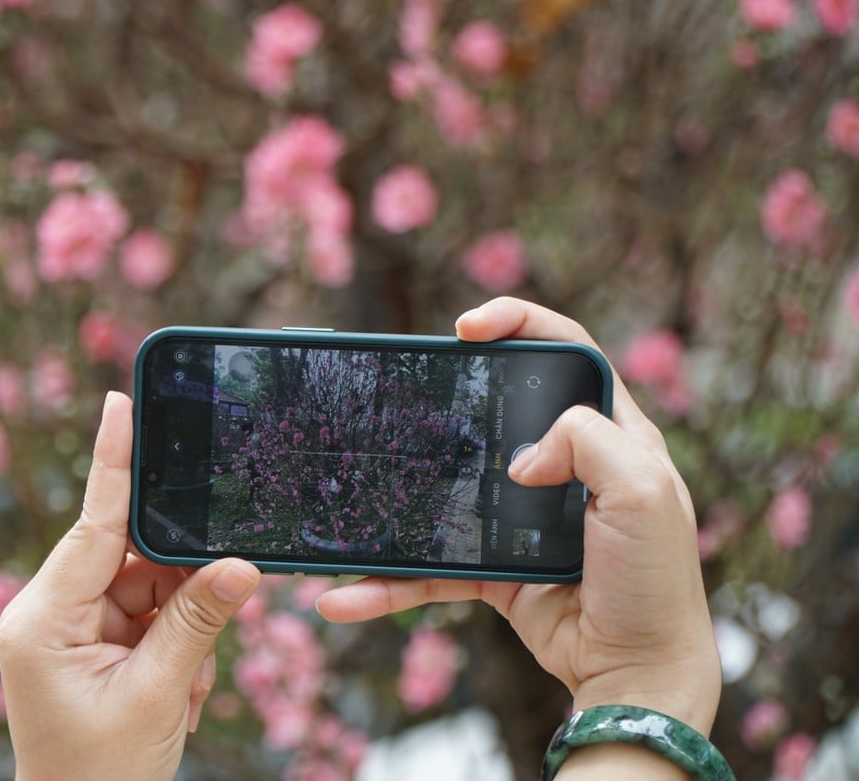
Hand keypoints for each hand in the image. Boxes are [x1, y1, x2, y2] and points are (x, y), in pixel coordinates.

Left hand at [0, 391, 260, 780]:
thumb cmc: (100, 774)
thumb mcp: (157, 696)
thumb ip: (200, 622)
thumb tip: (243, 564)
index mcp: (44, 617)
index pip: (93, 523)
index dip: (114, 461)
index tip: (120, 401)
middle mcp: (53, 610)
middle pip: (134, 555)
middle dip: (181, 586)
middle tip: (195, 635)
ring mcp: (74, 627)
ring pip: (154, 585)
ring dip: (184, 630)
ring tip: (184, 689)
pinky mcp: (96, 642)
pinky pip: (154, 615)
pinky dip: (179, 647)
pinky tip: (178, 693)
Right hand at [315, 297, 720, 736]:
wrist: (635, 677)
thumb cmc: (653, 583)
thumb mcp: (646, 494)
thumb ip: (588, 442)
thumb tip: (519, 459)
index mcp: (613, 435)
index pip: (567, 351)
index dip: (520, 323)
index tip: (468, 327)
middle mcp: (566, 468)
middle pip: (496, 409)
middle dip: (446, 395)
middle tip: (406, 389)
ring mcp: (523, 517)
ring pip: (448, 489)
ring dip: (397, 496)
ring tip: (351, 489)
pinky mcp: (494, 567)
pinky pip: (431, 566)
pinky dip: (390, 583)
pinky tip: (347, 594)